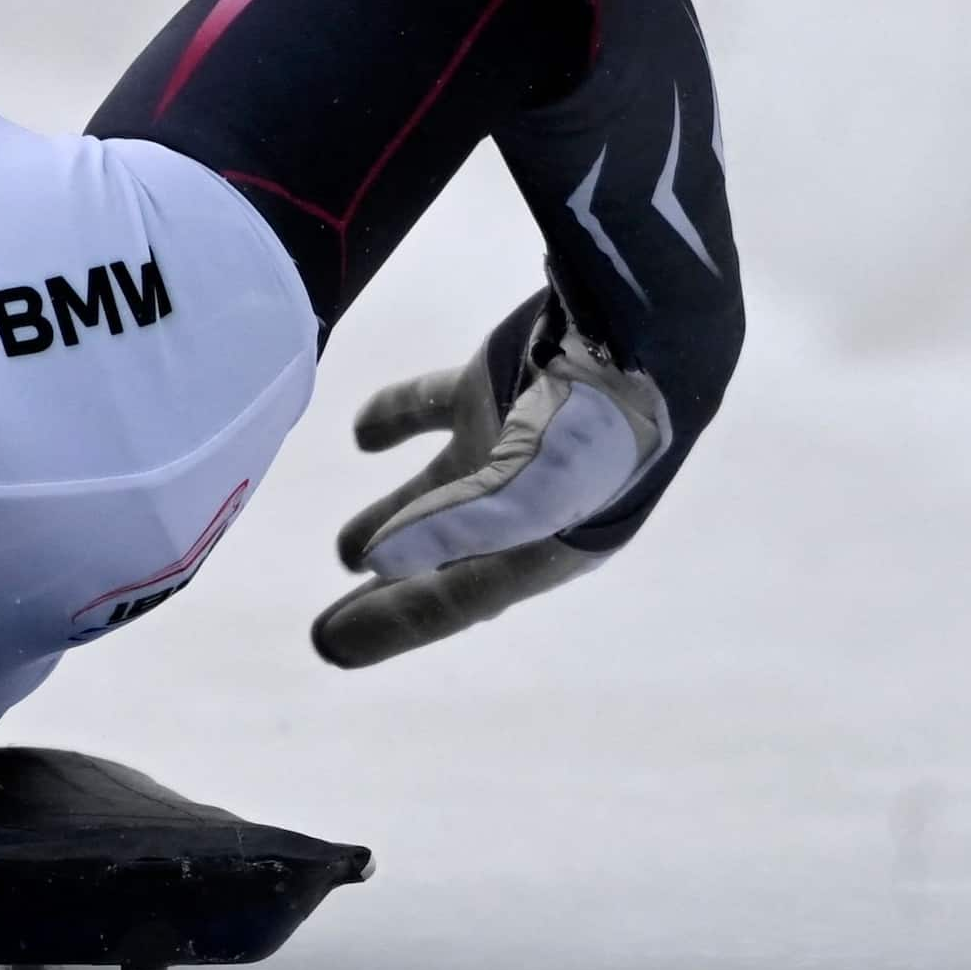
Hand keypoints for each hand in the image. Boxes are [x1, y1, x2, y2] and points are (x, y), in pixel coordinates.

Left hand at [312, 308, 670, 667]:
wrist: (643, 323)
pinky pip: (431, 406)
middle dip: (392, 590)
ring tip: (345, 553)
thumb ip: (455, 528)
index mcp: (548, 543)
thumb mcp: (531, 495)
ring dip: (390, 517)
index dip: (396, 625)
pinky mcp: (494, 384)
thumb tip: (376, 563)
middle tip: (328, 624)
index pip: (459, 599)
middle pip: (446, 557)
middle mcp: (528, 500)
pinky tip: (363, 435)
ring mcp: (508, 440)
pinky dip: (393, 420)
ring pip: (436, 490)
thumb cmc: (598, 428)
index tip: (331, 646)